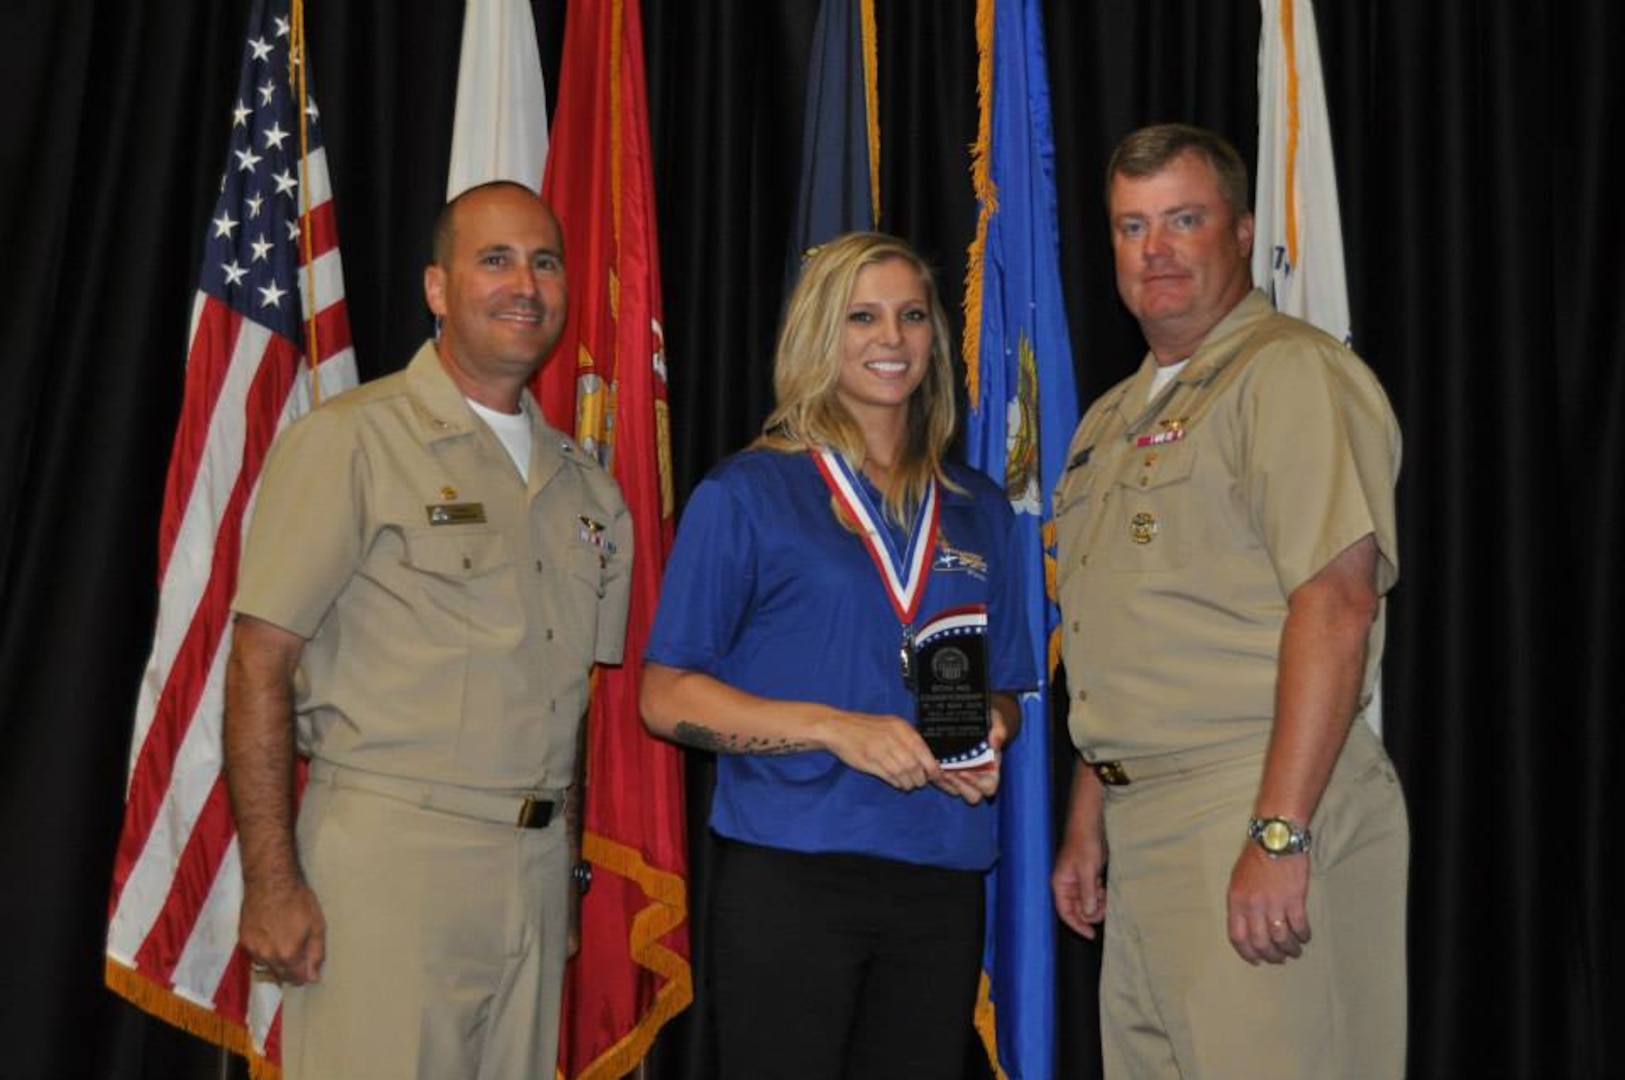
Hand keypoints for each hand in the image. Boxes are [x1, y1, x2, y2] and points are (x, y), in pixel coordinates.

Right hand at [240, 877, 325, 984]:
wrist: (270, 880)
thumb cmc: (296, 899)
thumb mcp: (317, 925)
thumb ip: (316, 954)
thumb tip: (313, 976)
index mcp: (287, 954)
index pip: (297, 979)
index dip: (306, 976)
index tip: (311, 970)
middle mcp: (267, 956)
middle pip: (281, 975)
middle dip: (292, 971)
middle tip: (301, 958)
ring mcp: (253, 948)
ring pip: (267, 965)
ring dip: (277, 961)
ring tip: (287, 942)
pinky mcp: (243, 938)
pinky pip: (256, 954)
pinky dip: (265, 951)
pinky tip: (273, 936)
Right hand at [820, 711, 941, 790]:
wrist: (839, 728)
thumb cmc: (866, 728)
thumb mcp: (890, 727)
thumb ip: (908, 741)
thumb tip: (928, 761)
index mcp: (901, 727)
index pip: (924, 751)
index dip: (933, 768)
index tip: (938, 777)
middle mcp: (893, 737)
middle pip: (915, 765)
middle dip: (921, 778)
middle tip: (920, 782)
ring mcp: (881, 749)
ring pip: (903, 772)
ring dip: (908, 782)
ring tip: (907, 784)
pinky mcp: (870, 760)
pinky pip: (890, 776)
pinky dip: (896, 782)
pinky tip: (897, 782)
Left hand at [930, 705, 1009, 804]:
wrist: (976, 716)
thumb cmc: (989, 722)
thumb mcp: (995, 721)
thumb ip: (999, 730)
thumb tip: (995, 740)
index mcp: (993, 770)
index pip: (988, 787)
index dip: (976, 783)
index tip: (963, 772)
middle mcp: (979, 776)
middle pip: (973, 795)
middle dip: (960, 786)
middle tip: (947, 773)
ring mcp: (963, 776)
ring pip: (957, 792)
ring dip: (948, 784)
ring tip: (939, 770)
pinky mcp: (949, 771)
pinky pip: (943, 783)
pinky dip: (937, 777)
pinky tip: (930, 766)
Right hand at [1052, 829, 1107, 939]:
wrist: (1090, 827)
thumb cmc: (1084, 844)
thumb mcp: (1087, 870)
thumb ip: (1087, 893)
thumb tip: (1088, 913)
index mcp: (1060, 884)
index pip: (1065, 912)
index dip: (1077, 925)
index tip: (1090, 934)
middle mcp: (1067, 885)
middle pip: (1077, 910)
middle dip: (1090, 913)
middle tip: (1103, 911)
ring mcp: (1077, 882)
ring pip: (1086, 903)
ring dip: (1096, 905)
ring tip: (1105, 898)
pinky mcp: (1087, 877)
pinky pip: (1092, 894)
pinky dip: (1099, 896)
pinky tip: (1104, 890)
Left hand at [1226, 843, 1310, 963]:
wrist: (1275, 837)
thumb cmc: (1257, 856)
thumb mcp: (1238, 879)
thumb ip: (1240, 904)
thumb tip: (1246, 926)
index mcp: (1236, 901)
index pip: (1237, 937)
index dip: (1247, 953)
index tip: (1256, 960)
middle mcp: (1253, 905)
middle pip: (1260, 943)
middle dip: (1271, 956)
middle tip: (1279, 959)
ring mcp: (1274, 903)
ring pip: (1281, 939)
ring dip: (1289, 949)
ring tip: (1295, 951)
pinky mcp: (1294, 899)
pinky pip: (1299, 926)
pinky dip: (1303, 936)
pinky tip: (1305, 936)